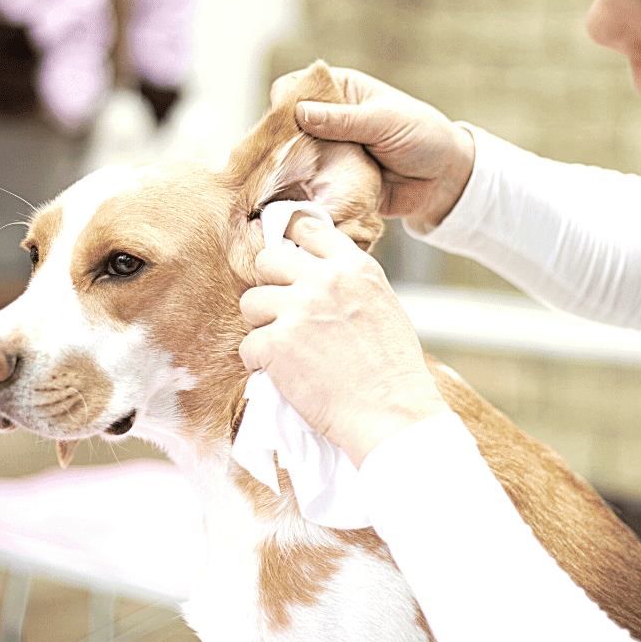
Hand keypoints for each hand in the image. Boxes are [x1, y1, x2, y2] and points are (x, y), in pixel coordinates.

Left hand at [238, 214, 448, 466]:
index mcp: (354, 267)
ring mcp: (298, 309)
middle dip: (269, 286)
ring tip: (282, 347)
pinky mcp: (277, 343)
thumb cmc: (393, 370)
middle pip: (267, 260)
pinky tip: (282, 374)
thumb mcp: (381, 305)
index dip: (290, 244)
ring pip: (250, 301)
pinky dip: (258, 362)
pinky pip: (247, 345)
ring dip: (261, 325)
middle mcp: (324, 280)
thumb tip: (314, 275)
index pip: (308, 229)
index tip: (286, 261)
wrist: (392, 413)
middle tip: (280, 313)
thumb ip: (348, 284)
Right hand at [271, 65, 475, 229]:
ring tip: (286, 183)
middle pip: (286, 126)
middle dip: (280, 142)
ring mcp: (328, 154)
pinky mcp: (332, 184)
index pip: (296, 86)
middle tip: (282, 159)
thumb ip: (343, 120)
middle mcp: (328, 121)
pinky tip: (297, 201)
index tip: (283, 121)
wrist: (446, 182)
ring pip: (293, 159)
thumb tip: (300, 112)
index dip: (285, 101)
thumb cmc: (423, 136)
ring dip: (290, 171)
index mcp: (340, 91)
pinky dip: (304, 194)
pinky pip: (309, 188)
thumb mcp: (385, 121)